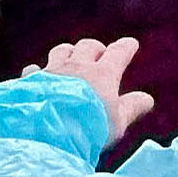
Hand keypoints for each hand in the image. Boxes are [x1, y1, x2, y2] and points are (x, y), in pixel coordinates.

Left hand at [24, 37, 155, 137]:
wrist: (47, 132)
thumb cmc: (88, 128)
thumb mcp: (117, 122)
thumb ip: (131, 108)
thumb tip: (147, 99)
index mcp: (102, 74)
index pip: (118, 53)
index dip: (126, 47)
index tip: (130, 44)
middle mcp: (76, 66)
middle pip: (87, 46)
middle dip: (96, 49)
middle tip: (100, 55)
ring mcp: (51, 72)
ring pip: (61, 51)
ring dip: (68, 53)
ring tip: (71, 61)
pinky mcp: (30, 81)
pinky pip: (34, 70)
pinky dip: (38, 71)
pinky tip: (37, 75)